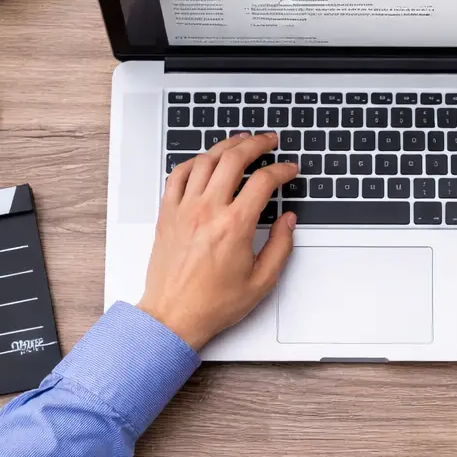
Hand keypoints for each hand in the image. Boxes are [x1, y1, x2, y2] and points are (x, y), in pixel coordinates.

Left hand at [137, 132, 298, 349]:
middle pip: (234, 159)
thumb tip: (289, 221)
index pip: (263, 182)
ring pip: (206, 161)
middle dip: (256, 144)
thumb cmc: (212, 303)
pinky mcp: (167, 214)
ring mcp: (184, 209)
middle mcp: (207, 211)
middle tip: (268, 141)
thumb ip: (281, 247)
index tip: (289, 170)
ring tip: (240, 142)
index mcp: (234, 227)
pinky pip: (178, 175)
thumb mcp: (261, 281)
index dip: (282, 170)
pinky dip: (193, 161)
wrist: (173, 316)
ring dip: (226, 146)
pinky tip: (204, 160)